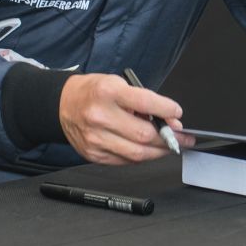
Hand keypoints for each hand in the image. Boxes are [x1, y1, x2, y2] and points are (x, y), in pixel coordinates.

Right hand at [58, 73, 192, 163]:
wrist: (64, 104)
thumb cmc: (95, 91)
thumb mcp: (120, 84)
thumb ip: (144, 101)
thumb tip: (171, 120)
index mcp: (108, 92)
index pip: (145, 103)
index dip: (166, 110)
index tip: (178, 113)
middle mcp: (99, 116)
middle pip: (143, 134)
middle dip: (169, 138)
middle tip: (182, 137)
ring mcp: (95, 138)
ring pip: (136, 153)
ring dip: (159, 151)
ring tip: (170, 145)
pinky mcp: (92, 154)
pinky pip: (125, 161)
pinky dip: (141, 157)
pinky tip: (148, 150)